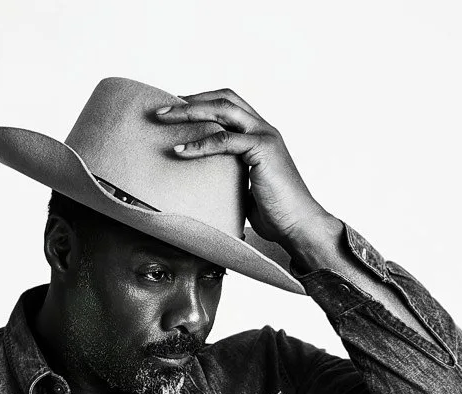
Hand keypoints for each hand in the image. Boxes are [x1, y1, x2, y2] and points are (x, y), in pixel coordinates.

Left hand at [152, 89, 330, 253]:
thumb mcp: (244, 190)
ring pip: (223, 110)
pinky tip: (180, 150)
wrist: (298, 225)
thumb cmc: (275, 214)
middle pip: (224, 99)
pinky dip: (200, 143)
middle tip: (163, 109)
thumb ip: (228, 177)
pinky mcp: (263, 149)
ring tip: (165, 119)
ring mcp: (265, 135)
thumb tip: (204, 186)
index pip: (229, 104)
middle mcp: (264, 128)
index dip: (203, 102)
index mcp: (260, 134)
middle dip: (192, 100)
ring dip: (190, 112)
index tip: (177, 109)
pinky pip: (225, 140)